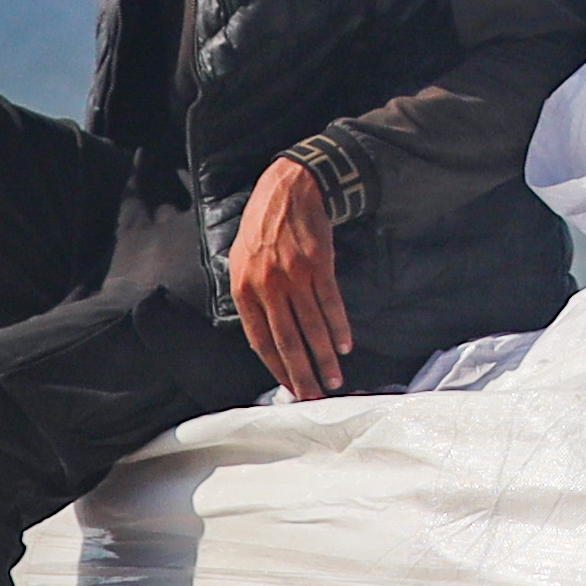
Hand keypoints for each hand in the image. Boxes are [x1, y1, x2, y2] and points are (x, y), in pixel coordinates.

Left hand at [226, 157, 356, 402]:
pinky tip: (344, 345)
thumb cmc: (262, 226)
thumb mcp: (241, 260)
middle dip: (301, 373)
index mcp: (244, 289)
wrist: (289, 188)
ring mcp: (294, 276)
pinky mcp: (318, 265)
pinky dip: (339, 327)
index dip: (276, 367)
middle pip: (287, 340)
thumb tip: (263, 334)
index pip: (260, 340)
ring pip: (312, 327)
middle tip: (312, 397)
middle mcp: (268, 286)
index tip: (288, 387)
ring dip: (324, 356)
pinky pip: (330, 304)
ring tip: (334, 379)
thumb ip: (249, 297)